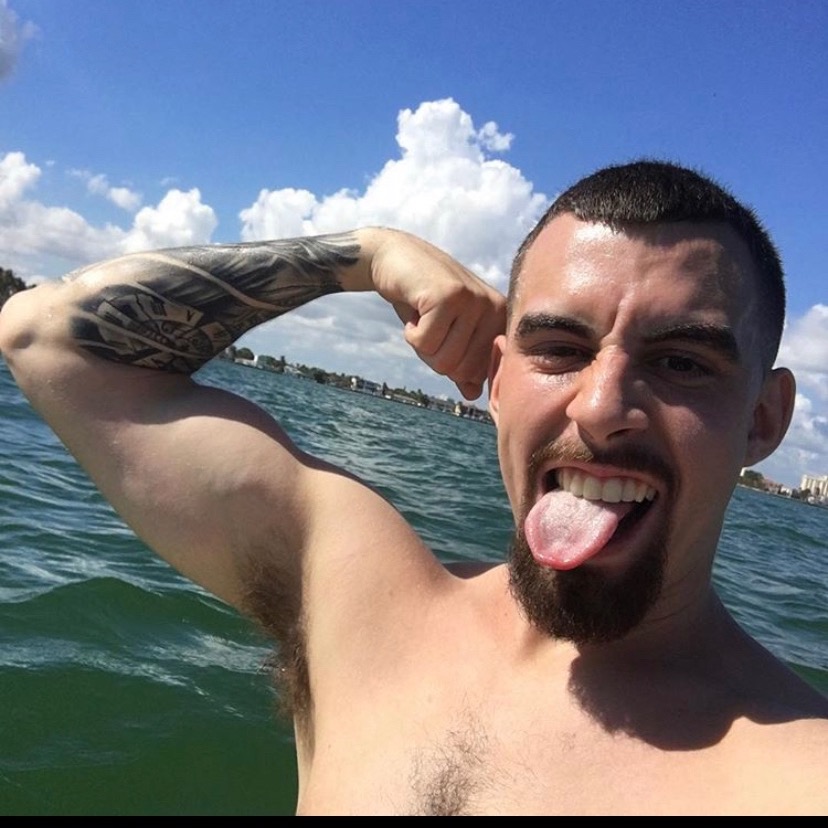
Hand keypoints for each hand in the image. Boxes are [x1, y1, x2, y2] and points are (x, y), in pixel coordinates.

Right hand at [365, 228, 506, 399]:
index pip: (477, 374)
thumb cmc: (423, 299)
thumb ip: (462, 363)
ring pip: (443, 360)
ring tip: (424, 314)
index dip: (450, 363)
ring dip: (421, 343)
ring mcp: (475, 300)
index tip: (444, 333)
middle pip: (459, 370)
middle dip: (433, 354)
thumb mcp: (446, 332)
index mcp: (501, 320)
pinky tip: (415, 307)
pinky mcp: (450, 296)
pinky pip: (425, 342)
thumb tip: (473, 395)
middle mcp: (496, 309)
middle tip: (429, 322)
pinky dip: (411, 332)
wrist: (395, 258)